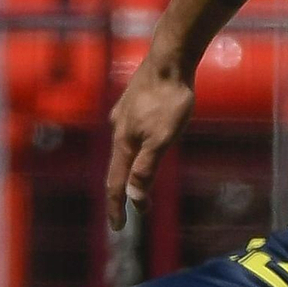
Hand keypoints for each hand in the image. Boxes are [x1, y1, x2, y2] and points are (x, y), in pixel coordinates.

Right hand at [107, 52, 195, 229]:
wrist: (171, 58)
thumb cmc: (171, 99)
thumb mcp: (163, 138)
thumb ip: (147, 168)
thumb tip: (133, 198)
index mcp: (124, 142)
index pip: (117, 184)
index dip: (117, 208)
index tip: (118, 228)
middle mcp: (119, 129)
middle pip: (118, 167)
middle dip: (123, 192)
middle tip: (129, 212)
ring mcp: (124, 114)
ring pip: (124, 148)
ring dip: (129, 169)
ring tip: (136, 183)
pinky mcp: (134, 102)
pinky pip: (132, 132)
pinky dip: (135, 148)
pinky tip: (143, 142)